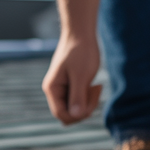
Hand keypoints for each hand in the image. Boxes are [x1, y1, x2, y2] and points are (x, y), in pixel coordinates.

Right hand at [41, 0, 103, 124]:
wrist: (81, 33)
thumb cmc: (81, 51)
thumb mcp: (81, 75)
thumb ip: (78, 96)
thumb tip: (76, 116)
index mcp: (52, 89)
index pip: (61, 115)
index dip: (77, 115)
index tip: (91, 101)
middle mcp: (54, 91)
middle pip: (69, 114)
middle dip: (84, 108)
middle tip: (96, 90)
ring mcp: (62, 89)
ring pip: (76, 109)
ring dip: (88, 103)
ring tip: (96, 86)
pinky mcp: (71, 86)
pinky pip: (79, 101)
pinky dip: (89, 97)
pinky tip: (95, 85)